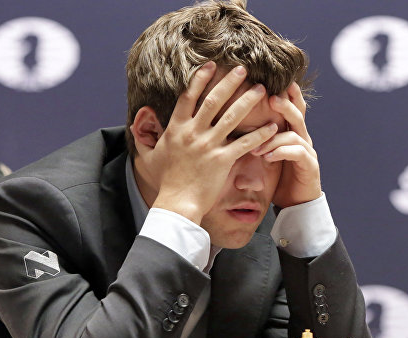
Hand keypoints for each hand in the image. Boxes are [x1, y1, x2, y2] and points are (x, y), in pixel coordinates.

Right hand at [148, 62, 277, 223]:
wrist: (176, 203)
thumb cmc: (165, 181)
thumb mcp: (150, 156)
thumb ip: (144, 138)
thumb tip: (135, 124)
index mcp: (176, 129)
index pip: (188, 97)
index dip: (200, 79)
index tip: (211, 65)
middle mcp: (192, 133)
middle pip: (213, 101)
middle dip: (229, 83)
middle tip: (243, 69)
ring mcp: (208, 146)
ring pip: (231, 117)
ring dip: (247, 101)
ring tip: (261, 89)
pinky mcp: (222, 160)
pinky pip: (244, 143)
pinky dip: (260, 134)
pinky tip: (272, 126)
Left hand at [251, 82, 320, 208]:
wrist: (297, 204)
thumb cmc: (280, 179)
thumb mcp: (267, 157)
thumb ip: (258, 142)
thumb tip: (232, 130)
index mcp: (293, 133)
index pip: (292, 108)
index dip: (287, 94)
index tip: (272, 81)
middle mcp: (303, 138)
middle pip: (297, 115)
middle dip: (285, 105)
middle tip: (271, 97)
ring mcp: (308, 152)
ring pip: (295, 134)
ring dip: (273, 138)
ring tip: (256, 144)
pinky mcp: (310, 166)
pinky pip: (297, 153)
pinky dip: (281, 153)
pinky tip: (267, 156)